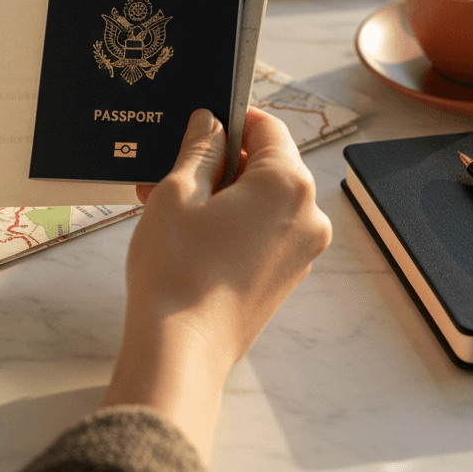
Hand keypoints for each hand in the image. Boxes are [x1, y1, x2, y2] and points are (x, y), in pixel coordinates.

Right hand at [103, 107, 330, 458]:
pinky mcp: (286, 277)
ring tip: (165, 202)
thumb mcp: (177, 192)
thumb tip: (209, 122)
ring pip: (260, 201)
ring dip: (219, 194)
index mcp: (288, 185)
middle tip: (171, 169)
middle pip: (267, 165)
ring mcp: (301, 251)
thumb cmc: (178, 270)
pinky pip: (261, 232)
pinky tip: (185, 231)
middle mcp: (307, 216)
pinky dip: (230, 223)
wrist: (181, 351)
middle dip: (219, 162)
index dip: (232, 119)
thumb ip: (199, 148)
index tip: (200, 125)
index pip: (268, 128)